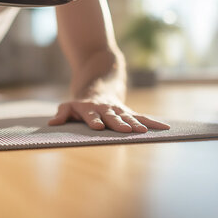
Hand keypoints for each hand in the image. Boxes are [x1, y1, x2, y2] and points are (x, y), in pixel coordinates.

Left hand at [48, 98, 169, 132]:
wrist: (99, 86)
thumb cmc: (80, 103)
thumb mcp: (68, 105)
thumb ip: (62, 113)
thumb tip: (52, 123)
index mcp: (90, 109)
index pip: (91, 115)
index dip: (94, 120)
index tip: (98, 127)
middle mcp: (106, 109)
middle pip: (112, 117)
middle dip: (119, 123)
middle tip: (125, 130)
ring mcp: (119, 111)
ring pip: (129, 118)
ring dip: (136, 125)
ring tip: (143, 132)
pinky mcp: (129, 113)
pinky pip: (143, 118)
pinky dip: (154, 123)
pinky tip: (165, 129)